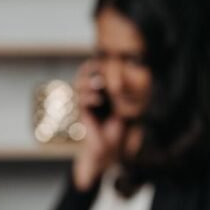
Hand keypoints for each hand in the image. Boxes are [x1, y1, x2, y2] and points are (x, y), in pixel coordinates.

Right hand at [73, 60, 124, 191]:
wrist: (108, 148)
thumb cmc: (117, 128)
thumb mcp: (122, 108)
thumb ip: (121, 94)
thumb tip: (131, 79)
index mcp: (98, 92)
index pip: (92, 74)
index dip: (94, 66)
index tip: (102, 61)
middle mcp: (90, 96)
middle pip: (82, 76)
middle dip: (88, 71)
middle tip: (97, 69)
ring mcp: (85, 105)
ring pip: (79, 86)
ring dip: (88, 83)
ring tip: (99, 85)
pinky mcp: (82, 114)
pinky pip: (81, 101)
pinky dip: (89, 97)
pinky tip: (99, 99)